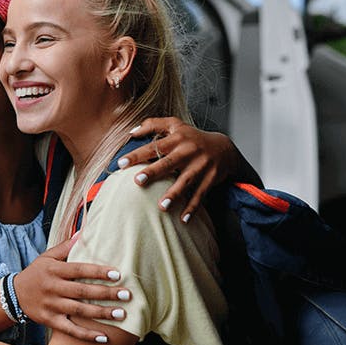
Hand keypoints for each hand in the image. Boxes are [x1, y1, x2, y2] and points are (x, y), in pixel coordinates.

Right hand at [12, 236, 129, 340]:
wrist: (13, 295)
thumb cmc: (36, 273)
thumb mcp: (47, 257)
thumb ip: (65, 247)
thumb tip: (83, 231)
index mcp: (54, 270)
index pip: (79, 270)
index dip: (98, 272)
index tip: (117, 274)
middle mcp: (53, 288)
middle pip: (83, 291)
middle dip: (106, 293)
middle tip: (126, 295)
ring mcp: (51, 306)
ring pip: (79, 311)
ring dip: (101, 313)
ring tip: (121, 314)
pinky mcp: (50, 321)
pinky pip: (70, 330)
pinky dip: (86, 335)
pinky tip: (103, 337)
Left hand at [122, 118, 240, 221]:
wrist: (224, 148)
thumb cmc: (192, 137)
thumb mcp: (175, 125)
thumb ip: (152, 124)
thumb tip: (131, 132)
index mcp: (176, 139)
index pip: (154, 146)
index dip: (137, 155)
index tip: (121, 164)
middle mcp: (188, 152)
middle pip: (169, 163)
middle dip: (154, 172)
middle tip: (138, 181)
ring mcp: (200, 166)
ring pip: (186, 181)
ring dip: (174, 194)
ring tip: (161, 206)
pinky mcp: (210, 179)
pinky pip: (200, 195)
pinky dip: (192, 208)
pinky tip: (183, 219)